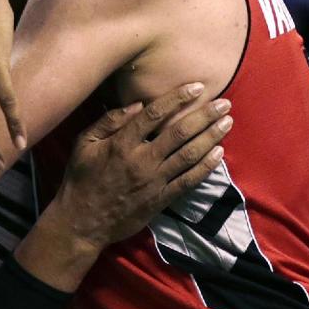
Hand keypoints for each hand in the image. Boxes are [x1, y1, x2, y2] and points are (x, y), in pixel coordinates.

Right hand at [53, 83, 231, 247]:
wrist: (83, 221)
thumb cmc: (81, 179)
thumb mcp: (83, 144)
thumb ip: (108, 121)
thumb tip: (137, 105)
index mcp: (122, 143)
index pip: (155, 114)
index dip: (178, 98)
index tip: (197, 87)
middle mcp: (141, 160)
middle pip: (179, 132)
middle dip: (204, 115)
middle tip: (224, 103)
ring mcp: (154, 181)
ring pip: (189, 155)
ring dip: (211, 137)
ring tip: (227, 123)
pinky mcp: (161, 199)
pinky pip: (188, 180)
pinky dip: (206, 166)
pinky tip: (219, 153)